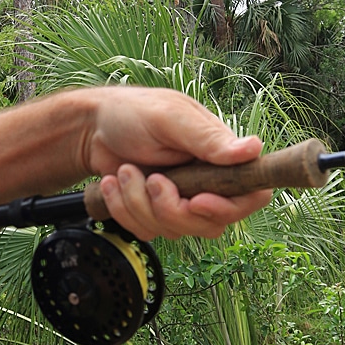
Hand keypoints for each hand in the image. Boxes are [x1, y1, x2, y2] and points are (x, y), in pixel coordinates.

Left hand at [87, 88, 272, 239]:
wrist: (92, 129)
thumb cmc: (133, 113)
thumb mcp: (170, 118)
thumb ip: (207, 138)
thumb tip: (252, 149)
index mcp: (220, 157)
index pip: (251, 196)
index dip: (228, 208)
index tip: (196, 201)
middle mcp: (206, 183)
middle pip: (210, 225)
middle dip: (173, 209)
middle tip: (152, 179)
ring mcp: (180, 202)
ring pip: (175, 230)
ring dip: (140, 204)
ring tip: (126, 171)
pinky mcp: (154, 214)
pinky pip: (146, 231)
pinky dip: (123, 209)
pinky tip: (114, 184)